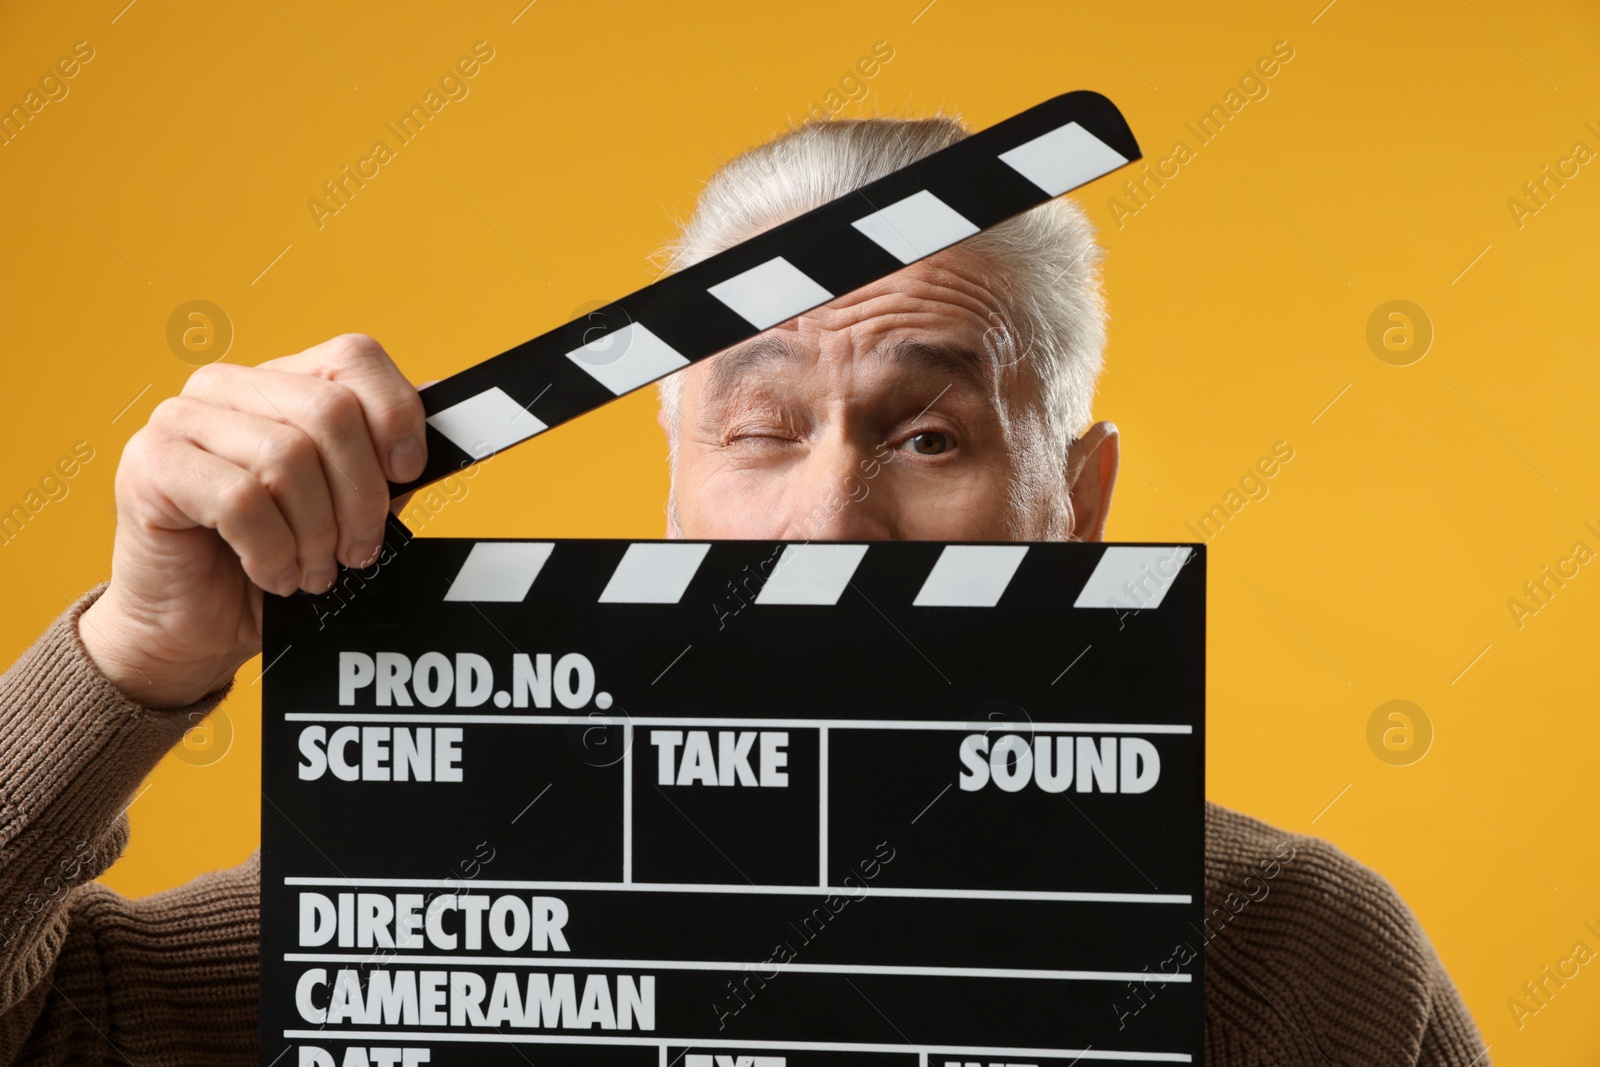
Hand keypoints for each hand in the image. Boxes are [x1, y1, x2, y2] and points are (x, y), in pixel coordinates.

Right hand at [78, 335, 425, 708]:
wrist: (193, 625)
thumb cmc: (268, 560)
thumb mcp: (345, 505)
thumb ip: (383, 457)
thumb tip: (442, 393)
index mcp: (279, 381)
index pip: (353, 357)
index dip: (396, 414)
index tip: (408, 473)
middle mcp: (227, 387)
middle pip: (330, 411)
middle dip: (361, 496)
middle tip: (358, 550)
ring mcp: (180, 418)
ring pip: (287, 457)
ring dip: (316, 533)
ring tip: (313, 569)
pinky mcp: (150, 464)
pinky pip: (241, 500)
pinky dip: (273, 550)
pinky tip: (274, 573)